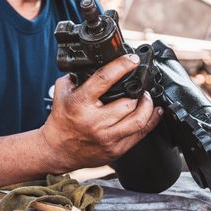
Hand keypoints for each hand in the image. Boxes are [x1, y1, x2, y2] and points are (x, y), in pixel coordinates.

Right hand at [41, 54, 162, 171]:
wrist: (57, 150)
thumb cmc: (61, 121)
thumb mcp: (61, 93)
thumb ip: (75, 77)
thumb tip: (94, 64)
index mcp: (80, 104)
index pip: (104, 79)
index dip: (122, 66)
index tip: (132, 60)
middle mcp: (94, 121)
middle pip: (128, 103)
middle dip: (138, 92)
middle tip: (140, 87)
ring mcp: (106, 138)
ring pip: (138, 120)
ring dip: (147, 106)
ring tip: (146, 99)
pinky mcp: (115, 150)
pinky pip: (140, 135)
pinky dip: (151, 121)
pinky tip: (153, 113)